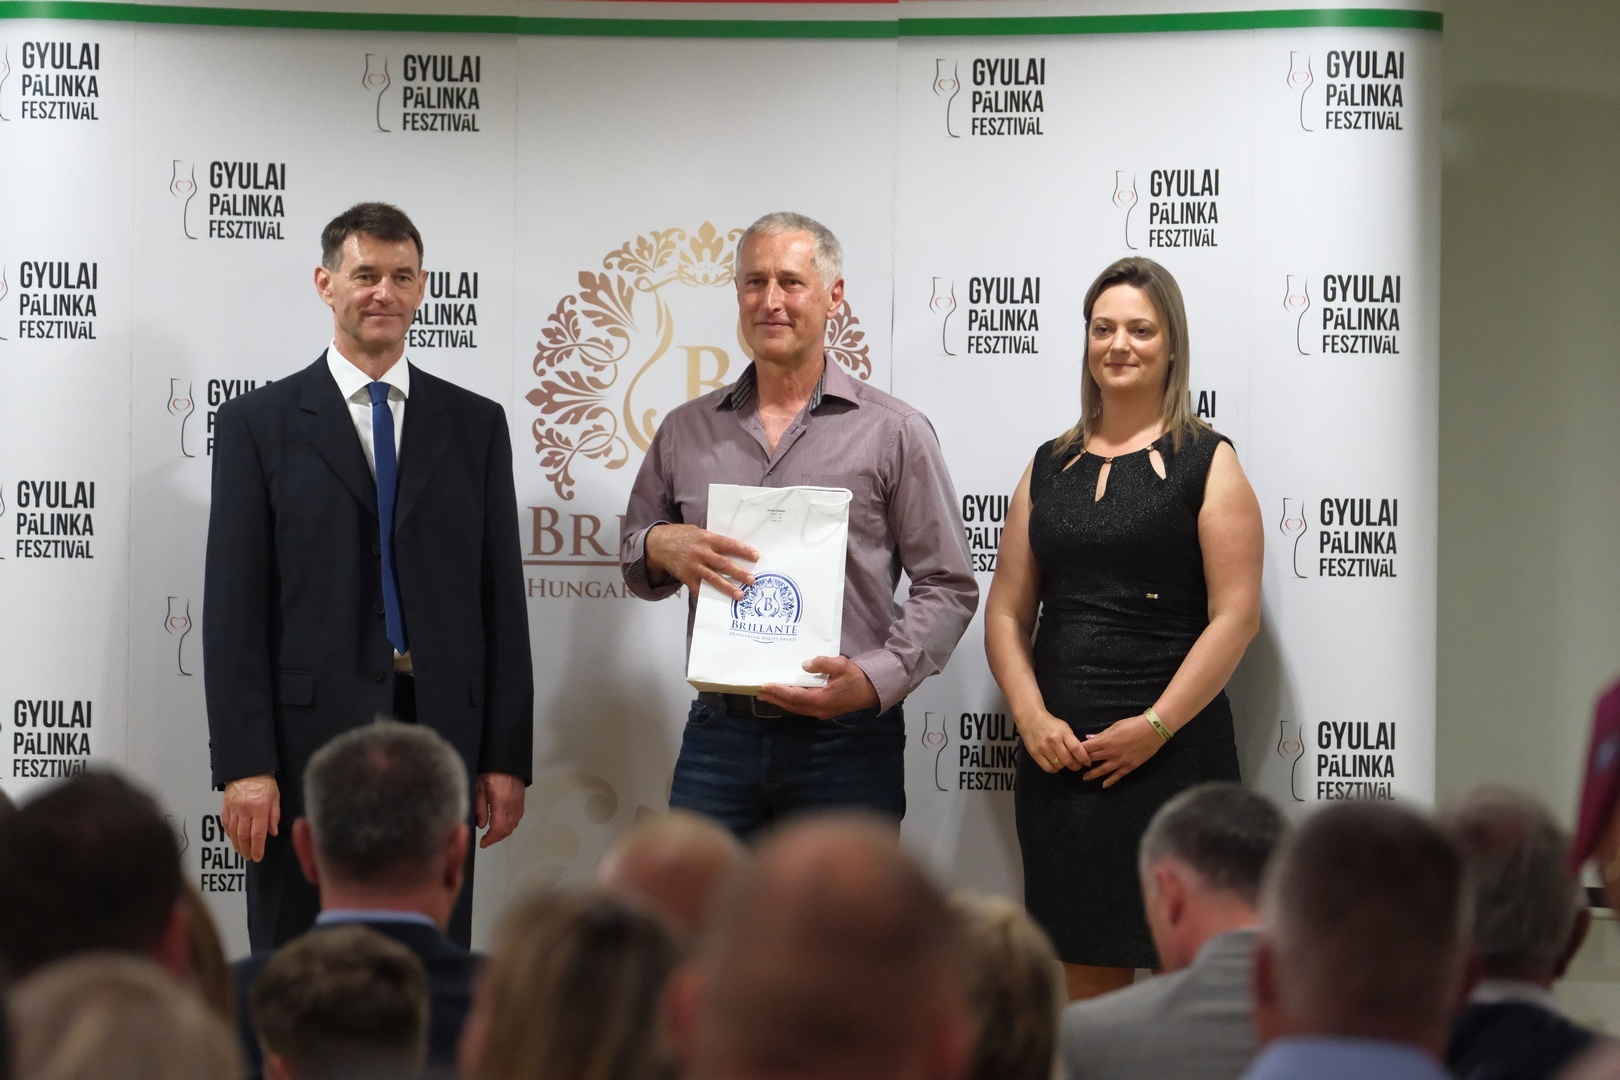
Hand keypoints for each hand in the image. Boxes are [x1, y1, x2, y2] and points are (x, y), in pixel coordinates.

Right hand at [223, 774, 279, 861]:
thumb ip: (274, 816)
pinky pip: (226, 823)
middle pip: (243, 836)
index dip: (257, 848)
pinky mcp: (225, 806)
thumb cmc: (266, 782)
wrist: (247, 767)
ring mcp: (233, 808)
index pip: (257, 834)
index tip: (258, 857)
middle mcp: (245, 810)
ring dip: (237, 844)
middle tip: (249, 858)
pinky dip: (229, 834)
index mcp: (260, 808)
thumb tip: (273, 833)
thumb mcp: (275, 797)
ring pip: (233, 832)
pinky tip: (233, 839)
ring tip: (241, 852)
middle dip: (246, 849)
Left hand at [475, 772, 525, 848]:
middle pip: (507, 829)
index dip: (490, 839)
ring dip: (504, 833)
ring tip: (493, 834)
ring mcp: (519, 804)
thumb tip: (481, 826)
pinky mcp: (522, 801)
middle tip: (486, 840)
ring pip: (514, 825)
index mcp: (500, 803)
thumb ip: (480, 808)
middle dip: (496, 838)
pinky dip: (510, 825)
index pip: (498, 828)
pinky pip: (518, 818)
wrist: (507, 760)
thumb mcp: (479, 789)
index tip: (483, 843)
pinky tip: (503, 824)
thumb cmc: (490, 773)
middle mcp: (512, 806)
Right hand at [645, 524, 759, 600]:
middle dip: (739, 573)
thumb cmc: (681, 536)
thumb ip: (712, 541)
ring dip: (727, 587)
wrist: (658, 544)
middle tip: (752, 580)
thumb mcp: (698, 532)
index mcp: (706, 538)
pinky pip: (698, 588)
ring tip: (739, 595)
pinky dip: (706, 596)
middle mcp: (701, 552)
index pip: (728, 545)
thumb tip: (732, 550)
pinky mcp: (685, 576)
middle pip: (723, 564)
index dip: (743, 551)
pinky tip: (716, 603)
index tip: (756, 557)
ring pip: (713, 578)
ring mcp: (693, 566)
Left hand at [759, 656, 880, 719]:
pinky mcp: (824, 710)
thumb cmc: (857, 677)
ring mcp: (821, 712)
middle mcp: (818, 709)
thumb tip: (805, 665)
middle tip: (759, 692)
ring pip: (796, 708)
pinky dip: (792, 702)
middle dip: (775, 699)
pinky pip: (803, 708)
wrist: (873, 691)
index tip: (765, 686)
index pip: (794, 696)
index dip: (778, 691)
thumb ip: (823, 663)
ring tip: (768, 695)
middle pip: (792, 705)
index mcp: (821, 700)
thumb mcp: (841, 665)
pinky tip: (787, 697)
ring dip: (782, 702)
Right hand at [1014, 710, 1090, 773]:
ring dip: (1064, 766)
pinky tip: (1056, 764)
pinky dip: (1054, 769)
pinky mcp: (1035, 753)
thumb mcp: (1064, 728)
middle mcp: (1053, 741)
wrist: (1031, 718)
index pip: (1076, 749)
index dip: (1084, 758)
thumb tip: (1081, 756)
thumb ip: (1072, 740)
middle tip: (1077, 766)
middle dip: (1076, 766)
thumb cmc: (1051, 723)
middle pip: (1068, 760)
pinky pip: (1048, 768)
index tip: (1087, 762)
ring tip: (1065, 763)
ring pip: (1059, 765)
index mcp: (1063, 732)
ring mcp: (1043, 748)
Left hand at [1082, 714, 1165, 787]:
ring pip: (1102, 770)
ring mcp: (1120, 761)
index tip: (1073, 754)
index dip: (1078, 751)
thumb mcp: (1115, 726)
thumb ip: (1101, 734)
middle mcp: (1110, 752)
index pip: (1086, 748)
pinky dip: (1110, 781)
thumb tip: (1089, 738)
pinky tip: (1104, 785)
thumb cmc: (1133, 724)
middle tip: (1076, 766)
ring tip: (1085, 778)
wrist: (1152, 730)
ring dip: (1092, 774)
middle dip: (1083, 763)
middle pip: (1092, 759)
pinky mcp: (1129, 766)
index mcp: (1105, 740)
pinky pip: (1117, 776)